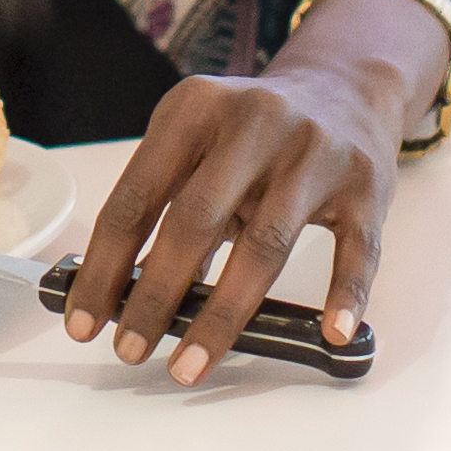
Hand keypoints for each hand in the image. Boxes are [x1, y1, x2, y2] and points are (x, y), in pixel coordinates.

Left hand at [60, 39, 409, 384]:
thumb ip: (165, 200)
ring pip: (265, 245)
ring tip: (191, 363)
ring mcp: (313, 152)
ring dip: (223, 316)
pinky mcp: (365, 183)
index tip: (85, 320)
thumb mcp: (199, 138)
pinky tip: (328, 333)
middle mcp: (254, 122)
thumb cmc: (254, 133)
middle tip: (130, 348)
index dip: (105, 265)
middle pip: (195, 221)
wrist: (345, 87)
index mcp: (196, 108)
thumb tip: (120, 290)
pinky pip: (355, 248)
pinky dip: (344, 294)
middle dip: (155, 296)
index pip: (137, 197)